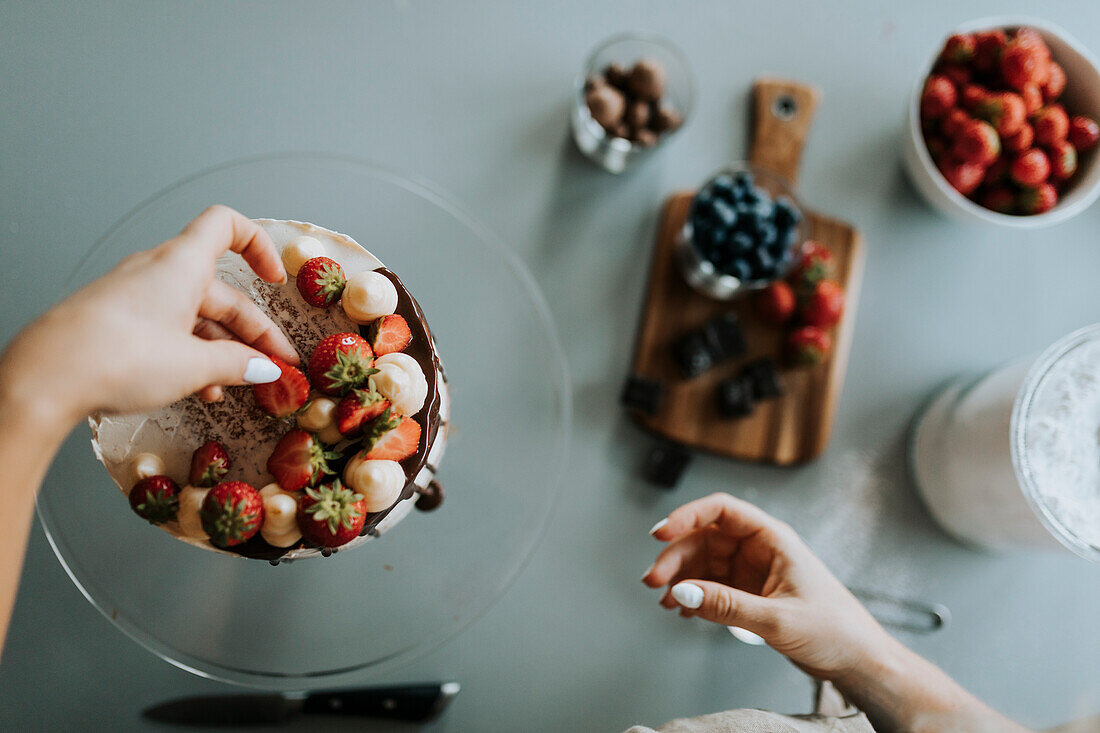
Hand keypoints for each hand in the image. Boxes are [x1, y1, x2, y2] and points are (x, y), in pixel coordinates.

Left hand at [0, 205, 298, 431]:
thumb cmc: (117, 357)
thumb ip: (237, 364)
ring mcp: (135, 298)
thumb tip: (265, 369)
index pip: (227, 226)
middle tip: (274, 365)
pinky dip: (191, 354)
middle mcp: (157, 273)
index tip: (276, 280)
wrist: (44, 379)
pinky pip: (167, 331)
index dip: (258, 246)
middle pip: (219, 291)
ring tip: (240, 385)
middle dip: (252, 330)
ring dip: (223, 349)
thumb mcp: (193, 366)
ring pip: (194, 316)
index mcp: (181, 265)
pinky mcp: (116, 324)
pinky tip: (202, 389)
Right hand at [642, 492, 890, 681]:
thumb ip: (727, 605)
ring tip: (665, 602)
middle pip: (705, 538)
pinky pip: (711, 586)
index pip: (722, 511)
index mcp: (773, 539)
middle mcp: (760, 549)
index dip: (687, 515)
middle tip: (653, 581)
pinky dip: (693, 596)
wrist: (858, 661)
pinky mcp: (749, 593)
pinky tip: (683, 611)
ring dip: (680, 579)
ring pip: (703, 563)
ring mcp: (752, 571)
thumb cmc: (835, 631)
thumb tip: (682, 592)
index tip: (660, 533)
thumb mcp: (777, 619)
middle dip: (676, 557)